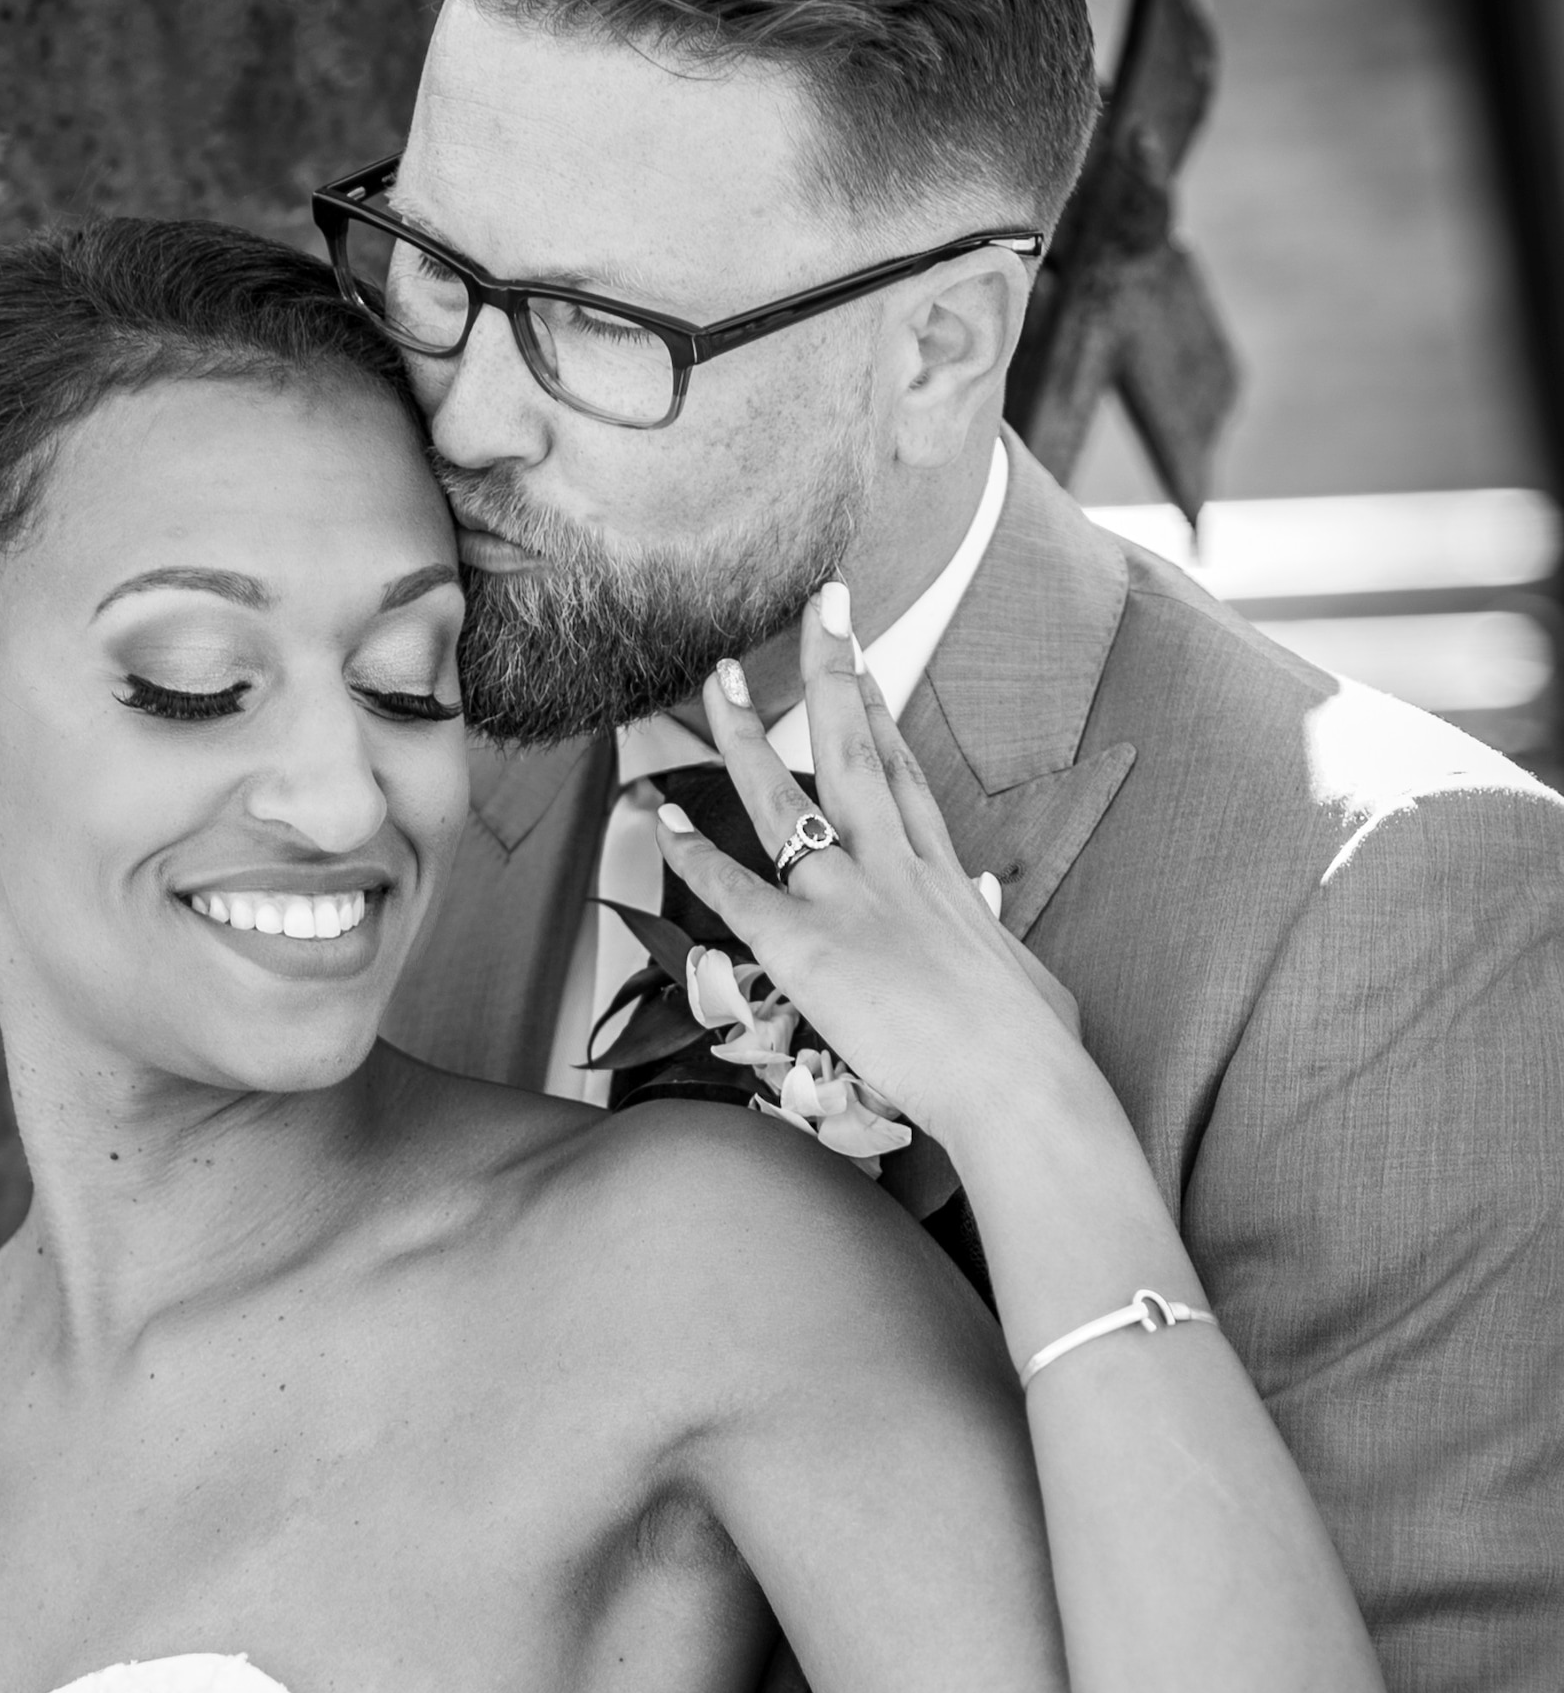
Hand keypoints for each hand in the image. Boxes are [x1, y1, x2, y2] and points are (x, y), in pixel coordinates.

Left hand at [655, 590, 1083, 1157]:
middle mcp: (896, 871)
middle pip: (856, 751)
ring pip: (784, 799)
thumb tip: (991, 899)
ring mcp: (850, 902)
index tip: (859, 664)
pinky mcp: (807, 950)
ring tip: (716, 676)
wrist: (1020, 1086)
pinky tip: (659, 817)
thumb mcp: (1027, 976)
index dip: (878, 715)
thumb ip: (997, 932)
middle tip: (816, 606)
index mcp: (945, 879)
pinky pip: (734, 891)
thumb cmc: (1034, 1052)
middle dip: (832, 672)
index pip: (905, 778)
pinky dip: (693, 855)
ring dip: (743, 736)